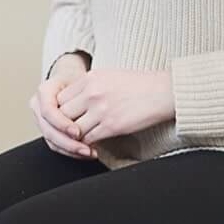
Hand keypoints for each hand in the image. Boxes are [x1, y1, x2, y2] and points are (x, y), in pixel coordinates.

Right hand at [31, 54, 95, 158]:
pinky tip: (85, 151)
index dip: (61, 123)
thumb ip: (85, 95)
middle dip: (67, 143)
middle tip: (86, 149)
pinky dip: (70, 151)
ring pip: (51, 140)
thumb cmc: (78, 80)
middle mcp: (38, 106)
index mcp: (44, 91)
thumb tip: (95, 113)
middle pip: (48, 130)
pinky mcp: (47, 129)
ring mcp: (41, 119)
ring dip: (70, 150)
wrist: (70, 79)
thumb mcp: (83, 80)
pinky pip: (55, 144)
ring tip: (89, 152)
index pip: (48, 111)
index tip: (77, 132)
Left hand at [55, 67, 174, 144]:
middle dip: (62, 127)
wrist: (164, 91)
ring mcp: (101, 109)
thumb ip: (88, 87)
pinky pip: (88, 139)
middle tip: (66, 135)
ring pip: (73, 130)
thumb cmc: (138, 85)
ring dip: (74, 139)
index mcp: (89, 78)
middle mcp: (92, 93)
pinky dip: (86, 145)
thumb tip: (70, 101)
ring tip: (78, 142)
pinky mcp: (112, 125)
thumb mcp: (108, 76)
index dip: (58, 112)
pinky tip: (90, 146)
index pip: (59, 98)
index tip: (63, 119)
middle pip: (62, 114)